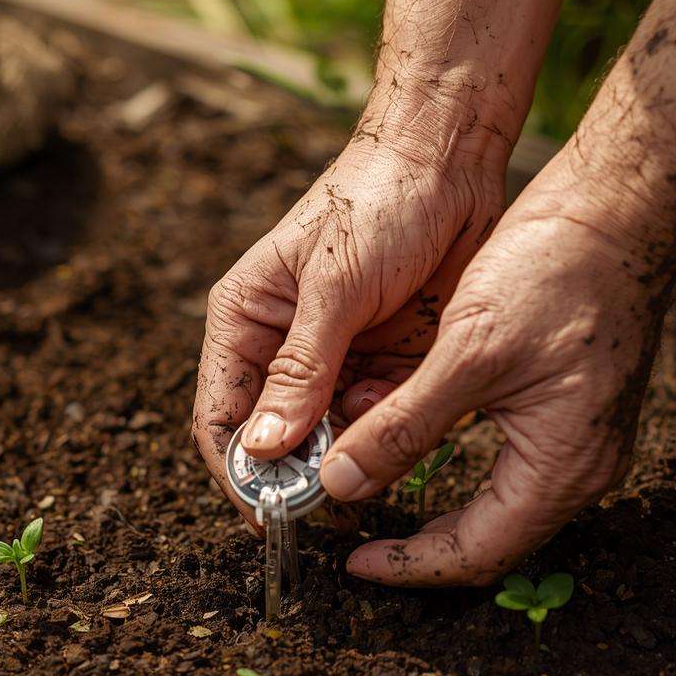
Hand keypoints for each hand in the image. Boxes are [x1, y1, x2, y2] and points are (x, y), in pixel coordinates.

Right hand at [192, 136, 503, 522]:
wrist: (453, 159)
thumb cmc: (377, 201)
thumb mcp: (334, 286)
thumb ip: (300, 369)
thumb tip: (261, 447)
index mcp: (245, 322)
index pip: (221, 416)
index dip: (240, 472)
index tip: (268, 515)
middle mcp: (284, 349)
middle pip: (275, 439)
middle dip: (297, 475)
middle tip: (329, 510)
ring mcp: (337, 360)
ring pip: (330, 438)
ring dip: (349, 458)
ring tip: (373, 467)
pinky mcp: (386, 363)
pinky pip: (381, 420)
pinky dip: (392, 431)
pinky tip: (407, 416)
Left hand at [321, 161, 673, 584]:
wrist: (619, 208)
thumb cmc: (557, 272)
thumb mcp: (466, 353)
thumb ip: (402, 427)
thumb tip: (342, 486)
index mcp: (563, 469)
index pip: (476, 554)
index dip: (409, 566)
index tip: (352, 562)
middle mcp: (580, 466)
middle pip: (486, 536)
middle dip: (415, 541)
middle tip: (350, 532)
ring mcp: (579, 438)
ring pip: (489, 496)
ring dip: (425, 493)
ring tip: (361, 482)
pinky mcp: (568, 406)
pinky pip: (502, 456)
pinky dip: (444, 452)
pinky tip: (399, 431)